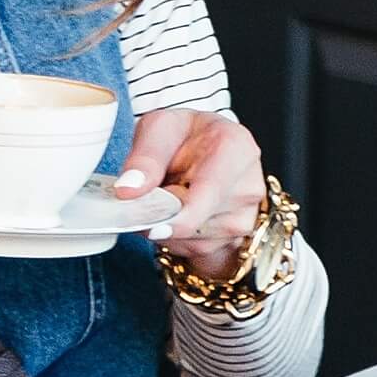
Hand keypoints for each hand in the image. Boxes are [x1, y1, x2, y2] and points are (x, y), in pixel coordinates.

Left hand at [113, 107, 265, 280]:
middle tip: (147, 194)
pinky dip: (178, 236)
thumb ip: (145, 157)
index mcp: (236, 147)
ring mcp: (246, 215)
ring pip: (194, 239)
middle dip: (164, 215)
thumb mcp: (158, 127)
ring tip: (168, 195)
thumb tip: (128, 190)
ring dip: (169, 226)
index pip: (210, 191)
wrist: (202, 147)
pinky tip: (178, 212)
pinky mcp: (237, 238)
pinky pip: (197, 249)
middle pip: (198, 221)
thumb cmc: (183, 135)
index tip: (152, 226)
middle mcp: (248, 185)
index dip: (180, 215)